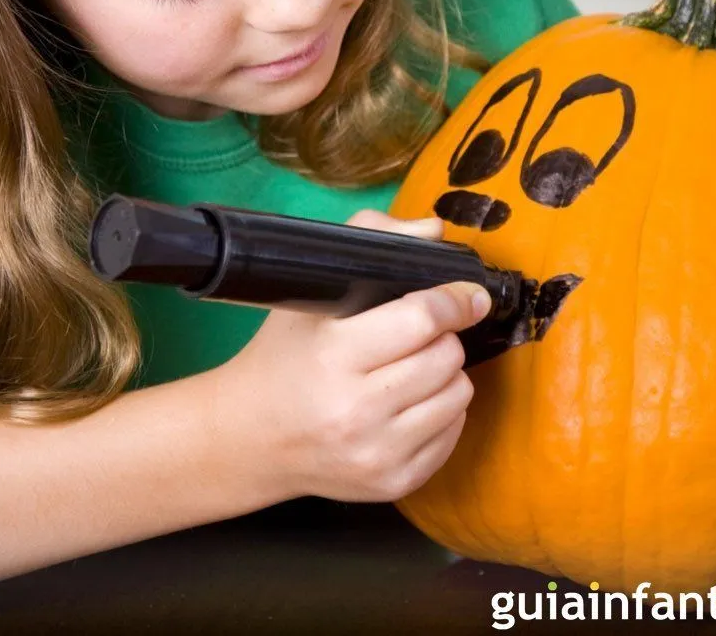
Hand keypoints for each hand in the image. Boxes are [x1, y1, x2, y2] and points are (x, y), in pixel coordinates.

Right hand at [237, 209, 490, 502]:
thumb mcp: (310, 295)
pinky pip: (454, 433)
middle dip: (443, 337)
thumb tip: (434, 232)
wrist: (248, 440)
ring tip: (414, 366)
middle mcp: (358, 410)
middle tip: (419, 333)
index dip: (454, 300)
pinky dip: (443, 411)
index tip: (467, 294)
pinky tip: (412, 401)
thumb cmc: (281, 358)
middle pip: (446, 356)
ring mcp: (378, 453)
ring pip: (459, 394)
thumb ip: (371, 241)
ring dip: (446, 373)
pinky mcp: (394, 483)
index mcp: (334, 356)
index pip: (422, 318)